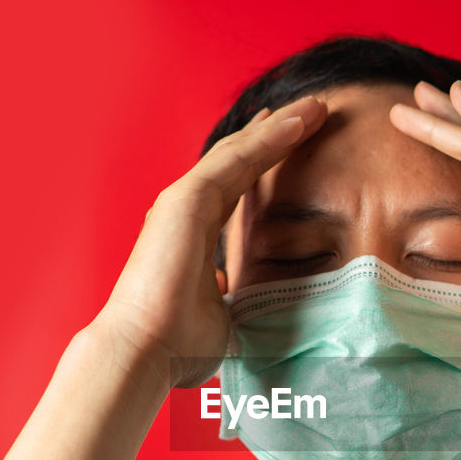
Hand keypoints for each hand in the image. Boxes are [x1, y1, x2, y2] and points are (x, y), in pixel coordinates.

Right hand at [95, 95, 328, 387]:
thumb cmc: (178, 345)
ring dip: (280, 127)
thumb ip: (239, 301)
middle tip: (312, 111)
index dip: (264, 161)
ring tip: (316, 107)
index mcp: (193, 233)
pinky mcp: (187, 200)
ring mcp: (183, 201)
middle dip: (275, 134)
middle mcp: (184, 209)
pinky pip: (237, 160)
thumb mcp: (225, 316)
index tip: (293, 141)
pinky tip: (297, 123)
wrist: (144, 352)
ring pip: (240, 152)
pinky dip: (268, 139)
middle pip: (238, 160)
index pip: (236, 187)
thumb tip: (256, 306)